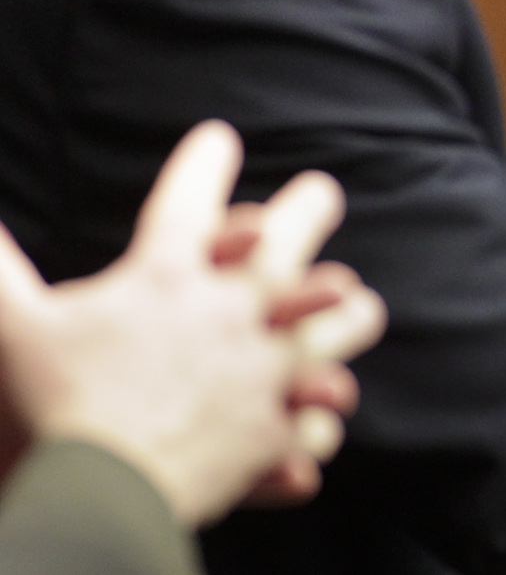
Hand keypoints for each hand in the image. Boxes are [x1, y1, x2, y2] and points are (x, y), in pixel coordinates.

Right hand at [0, 121, 384, 525]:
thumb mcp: (18, 328)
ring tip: (349, 302)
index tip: (219, 138)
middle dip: (310, 206)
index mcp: (169, 274)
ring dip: (346, 311)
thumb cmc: (56, 401)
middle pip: (294, 233)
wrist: (100, 490)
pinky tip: (319, 411)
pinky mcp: (280, 427)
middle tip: (321, 193)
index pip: (191, 196)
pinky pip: (319, 414)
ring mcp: (269, 365)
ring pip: (341, 318)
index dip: (206, 161)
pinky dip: (318, 414)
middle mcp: (234, 307)